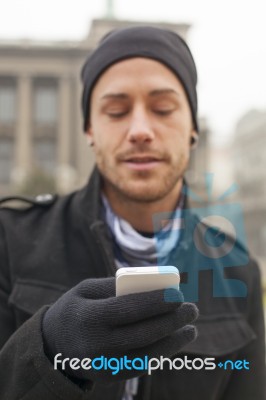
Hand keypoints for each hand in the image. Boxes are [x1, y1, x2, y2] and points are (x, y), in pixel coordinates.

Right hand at [42, 277, 197, 380]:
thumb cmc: (75, 308)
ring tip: (190, 329)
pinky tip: (173, 341)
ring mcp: (104, 364)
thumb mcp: (87, 289)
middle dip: (172, 321)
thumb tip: (154, 285)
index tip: (178, 294)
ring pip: (147, 354)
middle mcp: (97, 344)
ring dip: (173, 341)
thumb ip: (116, 286)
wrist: (53, 344)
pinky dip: (161, 353)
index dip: (156, 302)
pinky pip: (141, 365)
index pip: (129, 309)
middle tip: (192, 309)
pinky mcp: (110, 376)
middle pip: (143, 333)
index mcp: (89, 317)